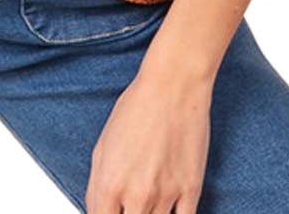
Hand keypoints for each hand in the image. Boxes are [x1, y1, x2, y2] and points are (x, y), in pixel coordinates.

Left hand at [85, 63, 214, 213]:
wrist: (173, 86)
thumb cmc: (138, 107)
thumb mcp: (102, 146)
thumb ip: (97, 187)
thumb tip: (98, 212)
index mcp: (109, 183)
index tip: (113, 211)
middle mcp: (136, 194)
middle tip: (131, 203)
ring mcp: (166, 194)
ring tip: (149, 197)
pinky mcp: (191, 189)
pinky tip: (169, 208)